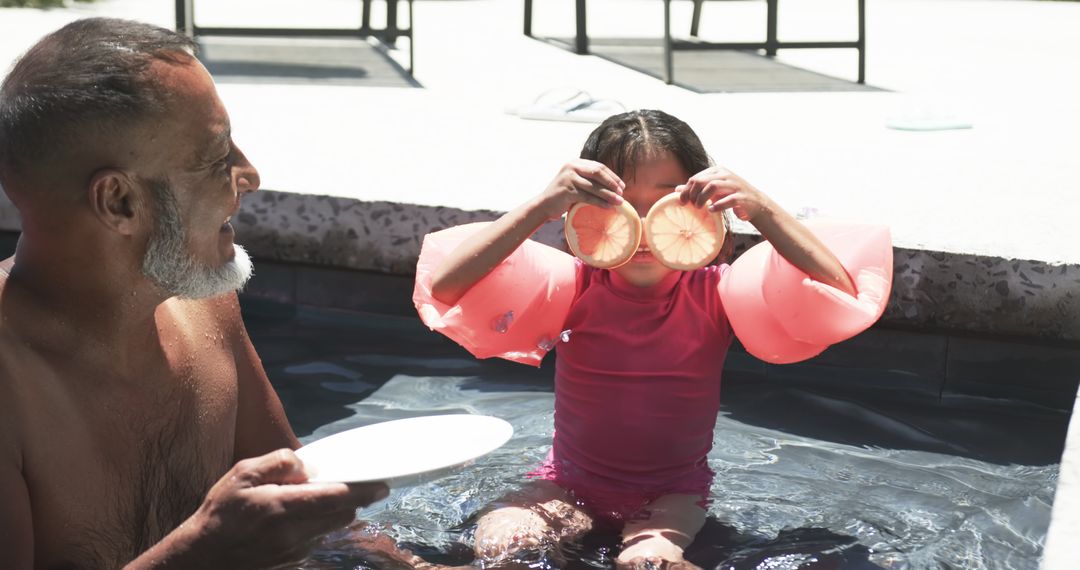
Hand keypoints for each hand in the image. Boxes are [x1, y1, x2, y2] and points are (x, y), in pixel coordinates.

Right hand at [181, 449, 388, 568]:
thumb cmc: (221, 513)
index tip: (382, 484)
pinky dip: (314, 525)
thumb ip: (278, 463)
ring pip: (330, 528)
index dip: (363, 491)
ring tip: (313, 498)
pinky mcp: (292, 561)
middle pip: (342, 516)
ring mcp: (295, 551)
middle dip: (353, 501)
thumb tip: (307, 464)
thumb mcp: (242, 475)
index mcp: (284, 508)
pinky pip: (315, 539)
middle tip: (355, 485)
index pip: (336, 498)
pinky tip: (295, 517)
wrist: (203, 558)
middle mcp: (294, 533)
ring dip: (332, 513)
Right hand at [535, 159, 624, 220]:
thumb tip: (613, 185)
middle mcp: (571, 167)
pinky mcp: (567, 191)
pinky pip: (588, 197)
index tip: (622, 186)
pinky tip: (608, 207)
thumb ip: (588, 180)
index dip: (612, 176)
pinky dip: (599, 202)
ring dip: (609, 194)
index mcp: (575, 163)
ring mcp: (568, 178)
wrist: (543, 205)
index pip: (598, 166)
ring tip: (619, 202)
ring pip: (594, 186)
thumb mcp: (575, 182)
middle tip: (622, 193)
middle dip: (612, 183)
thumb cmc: (563, 196)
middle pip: (598, 173)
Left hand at [676, 167, 771, 221]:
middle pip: (702, 180)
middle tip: (689, 205)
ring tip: (698, 207)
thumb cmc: (730, 196)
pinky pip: (728, 200)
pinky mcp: (742, 197)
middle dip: (692, 193)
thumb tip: (677, 189)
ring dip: (702, 198)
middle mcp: (726, 175)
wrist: (755, 203)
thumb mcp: (712, 191)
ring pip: (713, 186)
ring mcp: (735, 185)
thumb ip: (696, 189)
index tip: (682, 202)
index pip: (696, 178)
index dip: (686, 190)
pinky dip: (718, 206)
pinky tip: (711, 211)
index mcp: (717, 171)